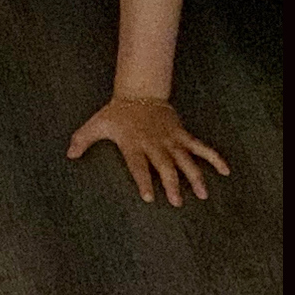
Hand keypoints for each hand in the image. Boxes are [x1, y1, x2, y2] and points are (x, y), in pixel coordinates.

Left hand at [68, 97, 228, 206]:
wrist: (139, 92)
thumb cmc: (117, 113)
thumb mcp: (96, 124)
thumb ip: (82, 139)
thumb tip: (69, 154)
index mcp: (133, 144)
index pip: (138, 165)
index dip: (143, 181)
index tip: (149, 197)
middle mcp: (154, 143)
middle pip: (164, 165)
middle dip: (171, 184)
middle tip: (176, 202)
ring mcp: (171, 140)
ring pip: (185, 160)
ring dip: (194, 177)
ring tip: (202, 195)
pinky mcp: (182, 135)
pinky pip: (201, 147)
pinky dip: (214, 158)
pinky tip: (226, 171)